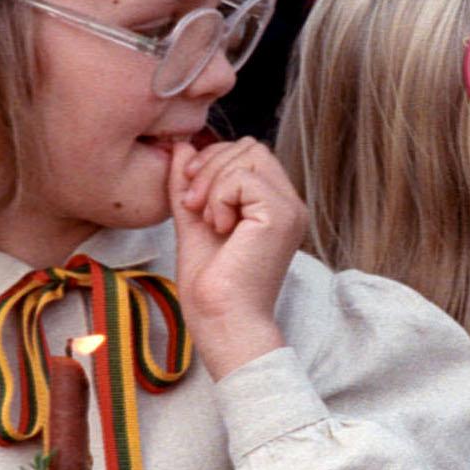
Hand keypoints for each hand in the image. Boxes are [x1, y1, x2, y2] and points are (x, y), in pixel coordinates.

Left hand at [170, 138, 307, 379]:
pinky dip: (221, 197)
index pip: (248, 153)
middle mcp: (288, 205)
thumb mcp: (193, 221)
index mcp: (272, 206)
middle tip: (192, 205)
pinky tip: (220, 228)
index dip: (213, 161)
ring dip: (214, 182)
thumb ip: (188, 184)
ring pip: (248, 155)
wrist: (223, 323)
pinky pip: (244, 177)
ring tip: (207, 219)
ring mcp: (289, 209)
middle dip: (211, 166)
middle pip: (250, 147)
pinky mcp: (281, 216)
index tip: (190, 195)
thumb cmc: (211, 287)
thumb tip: (180, 146)